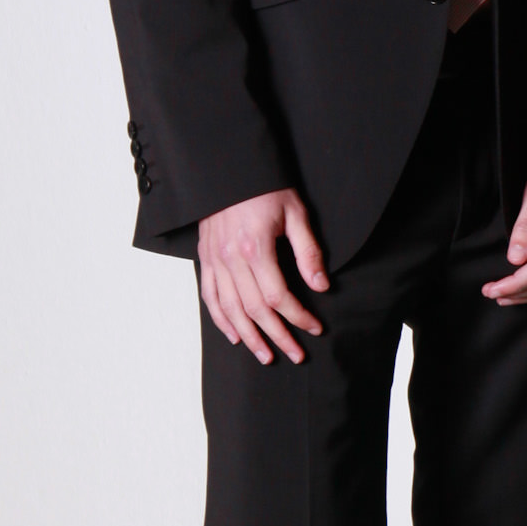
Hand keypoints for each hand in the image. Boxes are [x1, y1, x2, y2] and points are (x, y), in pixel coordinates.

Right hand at [199, 190, 328, 366]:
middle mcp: (231, 260)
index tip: (315, 328)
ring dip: (249, 337)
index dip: (298, 317)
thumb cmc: (265, 188)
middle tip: (296, 355)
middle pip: (255, 310)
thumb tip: (321, 285)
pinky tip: (235, 335)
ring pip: (230, 310)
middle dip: (278, 336)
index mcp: (255, 249)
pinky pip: (210, 296)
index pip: (279, 297)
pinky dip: (221, 320)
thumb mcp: (295, 213)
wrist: (227, 169)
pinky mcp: (205, 258)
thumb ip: (307, 251)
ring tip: (266, 356)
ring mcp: (215, 261)